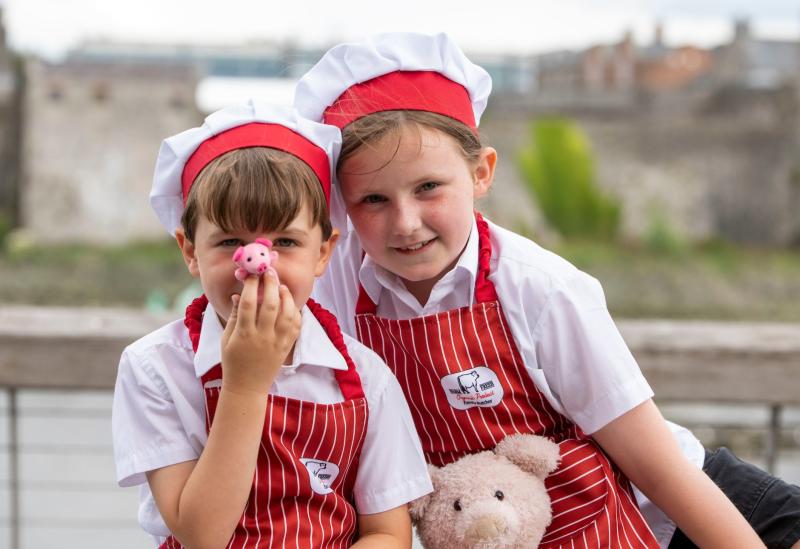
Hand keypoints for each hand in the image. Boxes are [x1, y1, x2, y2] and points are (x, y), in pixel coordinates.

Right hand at [220, 272, 300, 395]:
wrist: (247, 386)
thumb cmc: (233, 361)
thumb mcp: (227, 338)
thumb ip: (234, 316)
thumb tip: (239, 294)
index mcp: (244, 334)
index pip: (248, 303)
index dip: (250, 286)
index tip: (252, 275)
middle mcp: (262, 337)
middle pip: (270, 305)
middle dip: (271, 285)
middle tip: (269, 272)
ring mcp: (277, 342)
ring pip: (287, 314)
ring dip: (286, 296)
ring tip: (281, 286)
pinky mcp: (287, 346)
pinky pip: (296, 326)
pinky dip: (295, 312)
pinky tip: (289, 303)